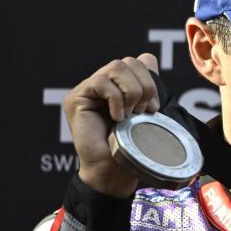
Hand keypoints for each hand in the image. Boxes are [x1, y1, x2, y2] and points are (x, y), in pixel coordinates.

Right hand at [63, 54, 160, 196]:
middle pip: (129, 61)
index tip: (154, 107)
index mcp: (120, 86)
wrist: (112, 172)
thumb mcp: (146, 114)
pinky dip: (116, 99)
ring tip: (131, 115)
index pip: (138, 61)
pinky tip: (118, 118)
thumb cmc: (131, 147)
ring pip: (116, 67)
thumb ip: (146, 88)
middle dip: (145, 86)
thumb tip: (149, 59)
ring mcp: (88, 89)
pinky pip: (100, 81)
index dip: (151, 79)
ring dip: (131, 92)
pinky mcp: (76, 97)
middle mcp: (103, 84)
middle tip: (145, 112)